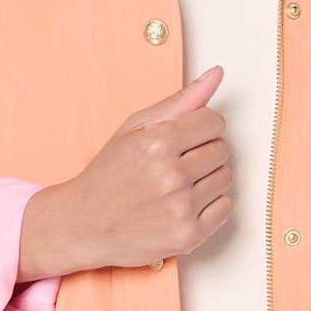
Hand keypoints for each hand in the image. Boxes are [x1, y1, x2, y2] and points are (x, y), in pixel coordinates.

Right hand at [18, 67, 231, 275]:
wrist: (84, 224)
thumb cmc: (109, 173)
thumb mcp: (135, 129)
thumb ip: (180, 101)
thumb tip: (217, 74)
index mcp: (158, 143)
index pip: (214, 121)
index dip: (200, 127)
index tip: (183, 137)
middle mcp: (171, 176)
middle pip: (222, 150)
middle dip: (204, 151)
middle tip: (176, 162)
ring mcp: (181, 209)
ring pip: (225, 178)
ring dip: (207, 178)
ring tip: (178, 184)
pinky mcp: (188, 236)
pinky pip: (225, 208)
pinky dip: (210, 205)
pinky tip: (184, 204)